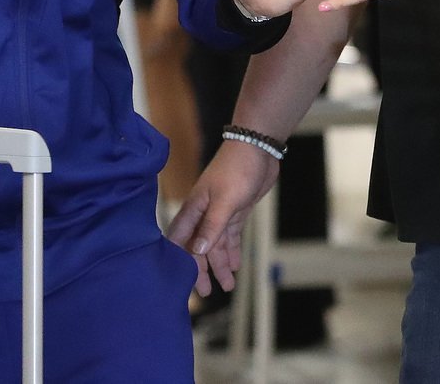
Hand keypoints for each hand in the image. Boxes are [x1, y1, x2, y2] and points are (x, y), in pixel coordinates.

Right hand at [167, 141, 280, 294]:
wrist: (258, 147)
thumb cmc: (237, 169)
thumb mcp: (225, 201)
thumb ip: (212, 227)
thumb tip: (197, 252)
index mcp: (195, 209)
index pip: (181, 241)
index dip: (181, 261)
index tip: (183, 282)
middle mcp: (204, 213)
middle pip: (198, 247)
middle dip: (202, 269)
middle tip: (207, 292)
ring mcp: (220, 212)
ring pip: (216, 244)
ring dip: (221, 264)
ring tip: (228, 285)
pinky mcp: (235, 210)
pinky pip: (230, 236)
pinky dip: (232, 250)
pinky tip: (236, 264)